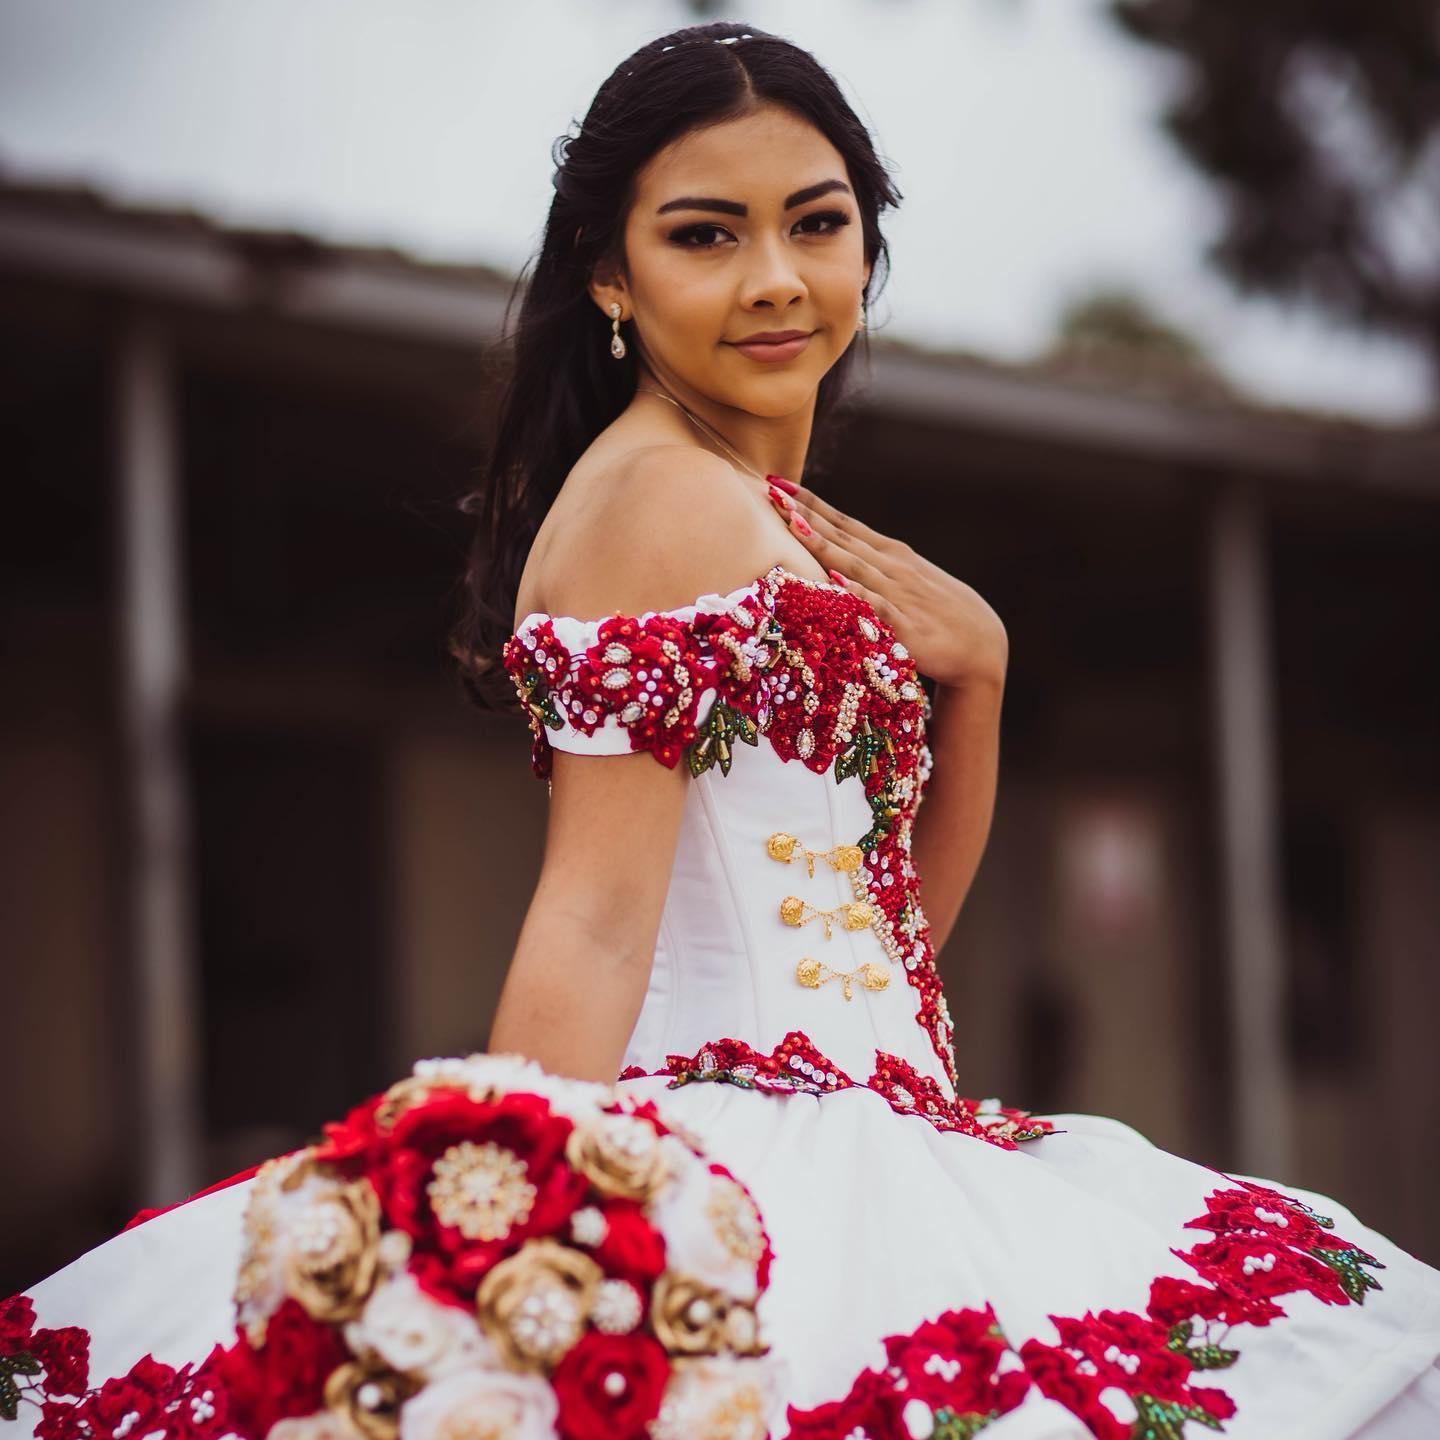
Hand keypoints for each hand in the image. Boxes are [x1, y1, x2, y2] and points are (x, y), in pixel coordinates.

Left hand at [768, 480, 1007, 691]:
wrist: (982, 644)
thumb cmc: (937, 611)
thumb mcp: (904, 580)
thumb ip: (870, 566)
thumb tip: (832, 555)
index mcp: (889, 554)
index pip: (843, 523)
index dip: (810, 503)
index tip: (777, 482)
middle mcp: (891, 567)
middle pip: (841, 536)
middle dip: (805, 514)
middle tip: (772, 493)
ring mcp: (898, 593)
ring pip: (853, 563)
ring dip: (822, 544)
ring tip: (793, 523)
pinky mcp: (906, 626)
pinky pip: (877, 606)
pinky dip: (857, 592)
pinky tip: (835, 580)